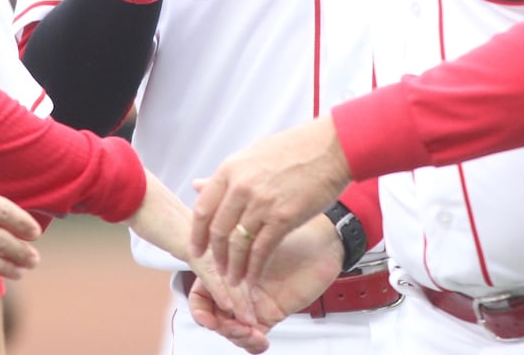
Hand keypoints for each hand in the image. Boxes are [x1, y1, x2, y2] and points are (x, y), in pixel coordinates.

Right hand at [188, 214, 342, 343]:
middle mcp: (237, 286)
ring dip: (233, 333)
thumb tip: (196, 185)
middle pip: (214, 313)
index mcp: (226, 265)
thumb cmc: (290, 222)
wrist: (326, 238)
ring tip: (239, 330)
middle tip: (214, 322)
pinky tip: (257, 338)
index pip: (202, 291)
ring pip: (232, 328)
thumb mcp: (253, 213)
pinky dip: (252, 340)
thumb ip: (225, 205)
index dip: (199, 300)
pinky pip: (255, 335)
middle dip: (212, 320)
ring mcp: (253, 301)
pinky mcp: (272, 312)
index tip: (199, 303)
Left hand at [190, 117, 350, 284]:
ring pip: (238, 244)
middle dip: (216, 255)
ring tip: (234, 280)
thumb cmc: (295, 148)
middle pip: (218, 231)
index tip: (197, 248)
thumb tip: (197, 186)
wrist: (331, 148)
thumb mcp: (252, 155)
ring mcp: (261, 203)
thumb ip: (226, 176)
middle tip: (217, 269)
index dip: (197, 234)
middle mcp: (241, 187)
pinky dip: (255, 268)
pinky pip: (262, 250)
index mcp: (230, 169)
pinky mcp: (283, 218)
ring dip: (234, 267)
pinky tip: (253, 277)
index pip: (203, 209)